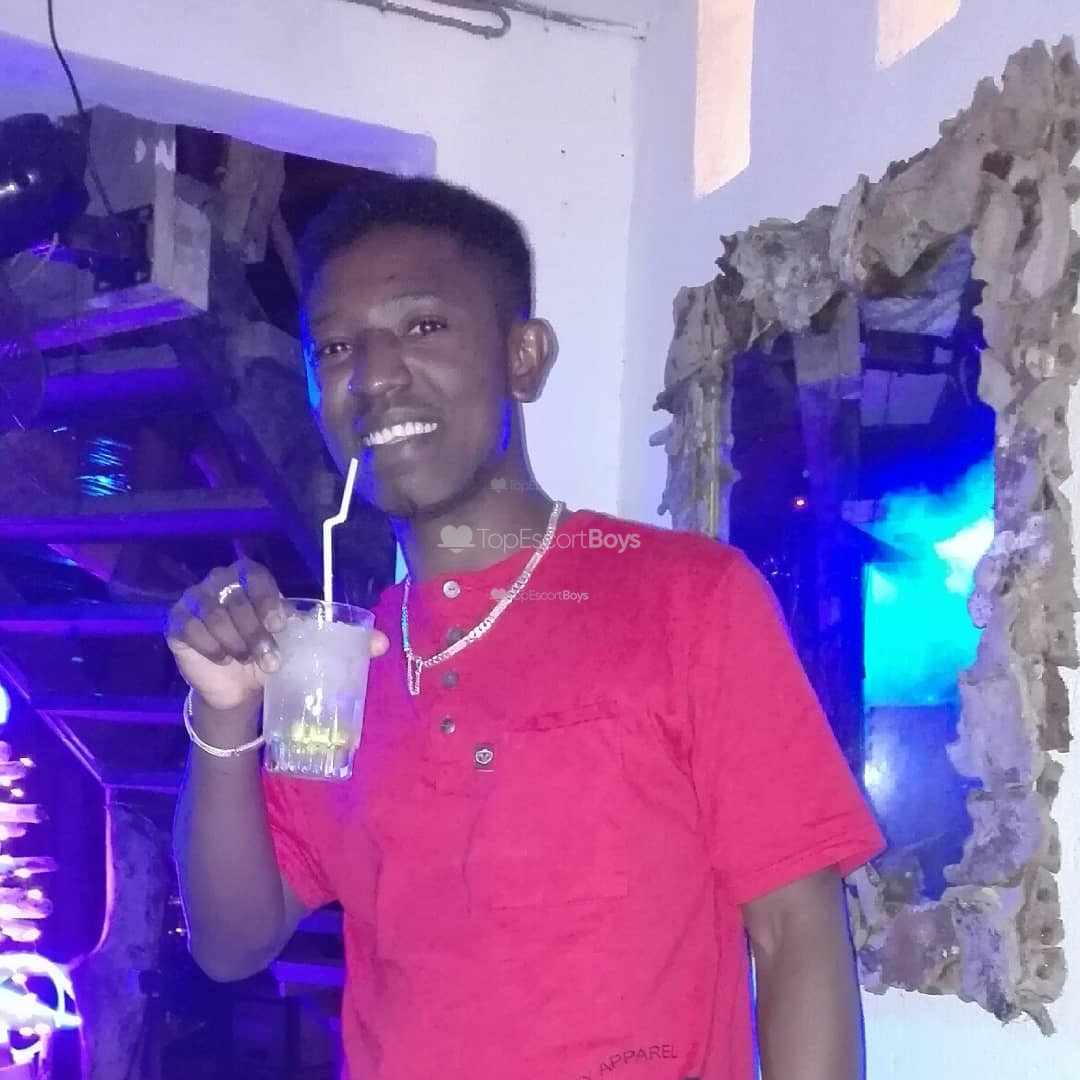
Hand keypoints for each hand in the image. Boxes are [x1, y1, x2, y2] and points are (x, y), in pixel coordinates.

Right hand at [166, 560, 388, 712]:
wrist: (239, 685)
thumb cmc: (272, 654)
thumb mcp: (306, 645)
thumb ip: (343, 640)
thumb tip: (382, 643)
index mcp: (251, 576)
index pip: (255, 574)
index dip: (266, 599)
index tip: (280, 626)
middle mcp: (220, 581)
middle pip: (233, 598)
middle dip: (253, 632)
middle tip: (269, 659)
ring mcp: (194, 600)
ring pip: (212, 615)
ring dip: (234, 642)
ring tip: (247, 661)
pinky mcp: (176, 623)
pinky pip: (190, 630)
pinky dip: (210, 648)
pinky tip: (222, 660)